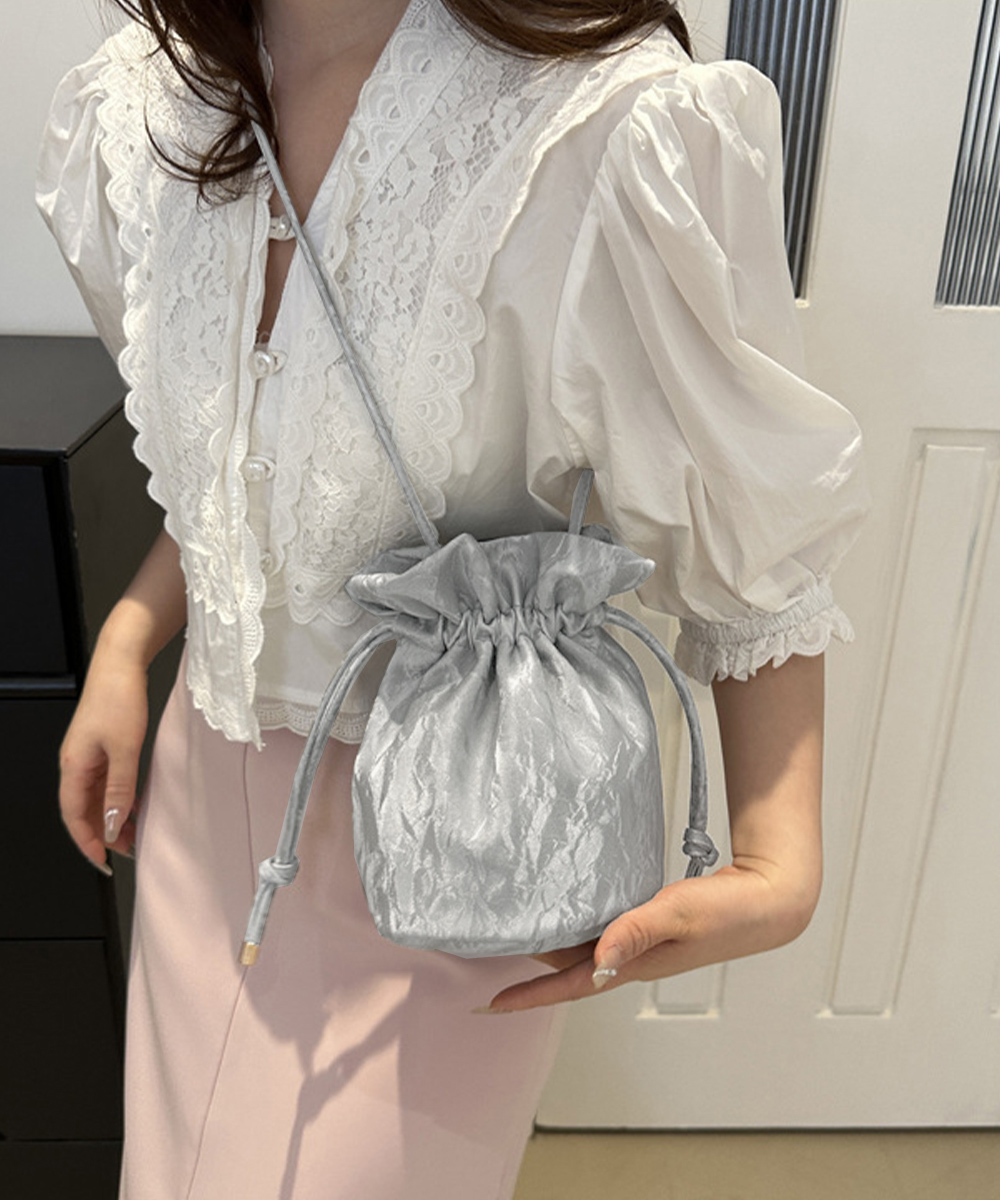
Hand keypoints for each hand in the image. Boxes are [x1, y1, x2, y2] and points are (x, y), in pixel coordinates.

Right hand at [59, 639, 149, 871]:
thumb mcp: (125, 749)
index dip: (89, 843)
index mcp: (73, 767)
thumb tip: (114, 825)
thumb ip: (120, 789)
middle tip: (129, 850)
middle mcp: (75, 763)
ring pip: (97, 797)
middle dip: (104, 833)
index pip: (75, 817)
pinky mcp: (101, 746)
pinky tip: (136, 804)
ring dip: (114, 816)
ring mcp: (87, 755)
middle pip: (85, 810)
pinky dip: (119, 798)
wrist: (122, 662)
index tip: (105, 863)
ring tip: (136, 832)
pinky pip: (106, 782)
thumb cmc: (119, 698)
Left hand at [487, 859, 817, 1011]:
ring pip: (584, 950)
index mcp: (633, 965)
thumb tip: (595, 960)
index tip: (489, 1004)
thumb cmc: (728, 911)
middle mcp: (632, 959)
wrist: (767, 900)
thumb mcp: (677, 914)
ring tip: (517, 932)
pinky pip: (604, 929)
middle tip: (489, 954)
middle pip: (569, 970)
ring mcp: (643, 944)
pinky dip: (580, 924)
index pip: (569, 987)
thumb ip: (635, 932)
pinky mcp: (652, 925)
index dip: (528, 996)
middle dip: (529, 970)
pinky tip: (570, 908)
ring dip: (552, 946)